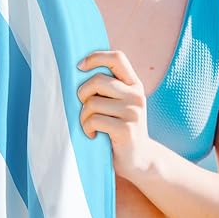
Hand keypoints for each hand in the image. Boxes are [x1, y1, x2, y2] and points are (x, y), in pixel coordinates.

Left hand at [76, 50, 153, 177]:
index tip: (80, 67)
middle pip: (97, 80)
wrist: (140, 160)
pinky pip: (94, 120)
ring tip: (90, 126)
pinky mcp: (125, 130)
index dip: (96, 57)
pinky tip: (93, 135)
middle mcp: (136, 96)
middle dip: (82, 94)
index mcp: (134, 84)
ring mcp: (133, 113)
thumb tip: (78, 70)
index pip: (117, 58)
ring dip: (83, 116)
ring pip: (92, 103)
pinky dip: (87, 128)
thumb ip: (108, 88)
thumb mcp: (120, 104)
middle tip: (84, 108)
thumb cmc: (121, 129)